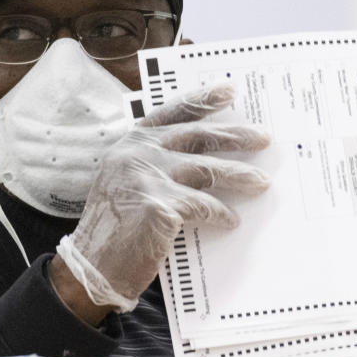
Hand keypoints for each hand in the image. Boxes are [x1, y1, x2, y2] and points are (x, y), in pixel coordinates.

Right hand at [53, 83, 269, 320]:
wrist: (92, 266)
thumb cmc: (117, 226)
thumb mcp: (131, 182)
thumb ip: (160, 164)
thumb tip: (212, 161)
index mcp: (132, 142)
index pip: (173, 112)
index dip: (203, 99)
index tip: (230, 90)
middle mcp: (138, 153)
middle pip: (198, 135)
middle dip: (236, 136)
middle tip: (265, 137)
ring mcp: (147, 177)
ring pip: (207, 170)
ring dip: (239, 175)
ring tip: (262, 181)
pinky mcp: (159, 205)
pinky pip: (203, 206)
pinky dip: (221, 213)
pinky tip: (232, 221)